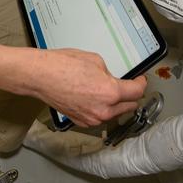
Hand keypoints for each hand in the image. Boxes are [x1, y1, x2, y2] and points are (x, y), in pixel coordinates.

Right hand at [31, 48, 146, 127]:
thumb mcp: (96, 60)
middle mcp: (104, 110)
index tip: (140, 80)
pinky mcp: (82, 121)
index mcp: (111, 93)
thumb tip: (113, 80)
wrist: (41, 76)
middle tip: (126, 85)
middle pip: (129, 106)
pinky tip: (93, 97)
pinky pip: (100, 117)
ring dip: (116, 104)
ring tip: (106, 90)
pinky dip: (101, 109)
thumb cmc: (62, 65)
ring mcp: (92, 118)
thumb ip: (110, 74)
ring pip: (115, 113)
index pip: (137, 92)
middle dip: (130, 95)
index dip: (141, 83)